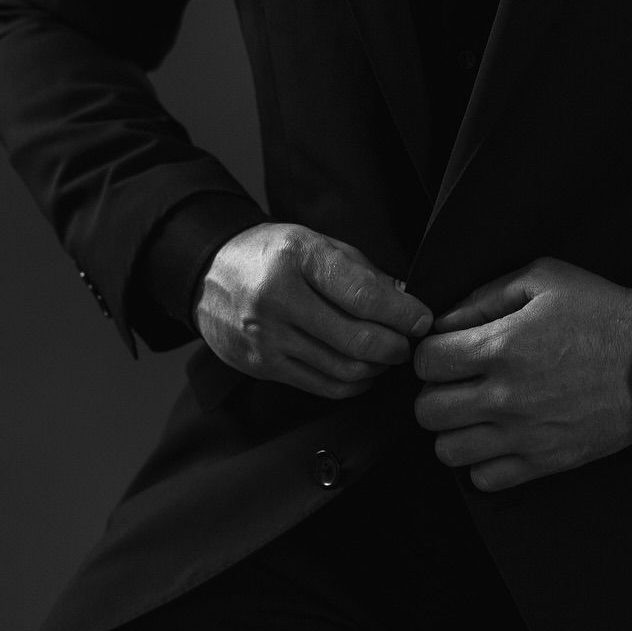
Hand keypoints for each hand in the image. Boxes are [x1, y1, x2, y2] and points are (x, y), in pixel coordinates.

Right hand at [195, 222, 432, 401]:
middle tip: (409, 342)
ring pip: (344, 370)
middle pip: (357, 340)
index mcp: (298, 258)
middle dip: (396, 346)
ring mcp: (267, 338)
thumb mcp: (316, 243)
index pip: (362, 295)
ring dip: (378, 368)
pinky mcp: (262, 367)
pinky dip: (353, 384)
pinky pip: (322, 387)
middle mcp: (279, 299)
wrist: (209, 273)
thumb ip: (362, 272)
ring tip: (388, 356)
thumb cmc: (271, 254)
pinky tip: (363, 372)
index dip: (402, 313)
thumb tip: (404, 302)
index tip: (422, 319)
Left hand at [412, 257, 631, 492]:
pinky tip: (498, 437)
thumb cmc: (603, 313)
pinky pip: (485, 478)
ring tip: (474, 412)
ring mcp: (524, 434)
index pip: (425, 361)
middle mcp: (505, 396)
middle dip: (434, 392)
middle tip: (456, 382)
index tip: (446, 350)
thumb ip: (486, 296)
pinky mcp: (545, 461)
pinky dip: (482, 461)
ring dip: (453, 430)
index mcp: (501, 347)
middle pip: (427, 411)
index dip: (430, 353)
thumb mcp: (544, 279)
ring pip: (448, 450)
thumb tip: (446, 322)